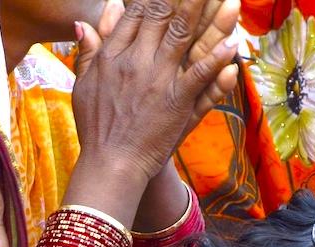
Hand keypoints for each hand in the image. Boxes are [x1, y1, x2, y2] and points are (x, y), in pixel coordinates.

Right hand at [72, 0, 238, 180]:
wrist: (109, 163)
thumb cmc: (94, 128)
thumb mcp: (82, 86)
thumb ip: (87, 52)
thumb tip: (84, 22)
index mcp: (111, 56)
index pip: (134, 12)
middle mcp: (134, 62)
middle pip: (160, 14)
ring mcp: (156, 81)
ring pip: (183, 35)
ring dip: (206, 11)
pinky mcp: (175, 102)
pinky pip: (200, 74)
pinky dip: (217, 59)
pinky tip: (232, 43)